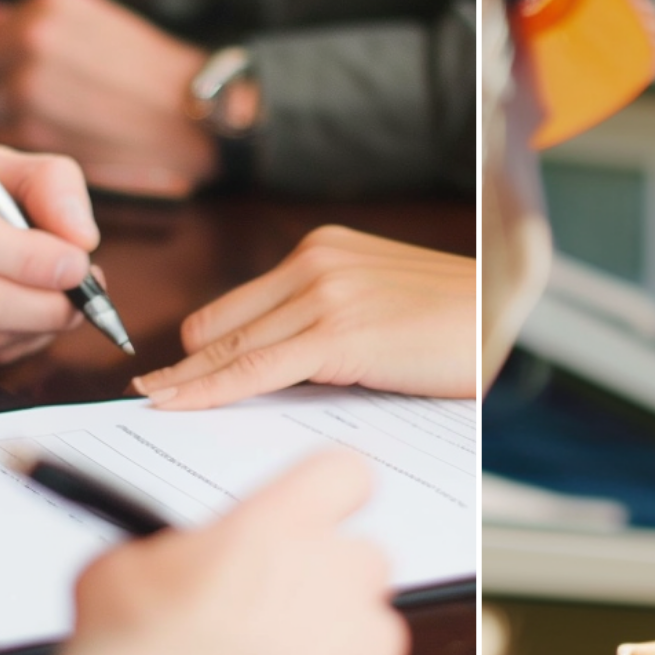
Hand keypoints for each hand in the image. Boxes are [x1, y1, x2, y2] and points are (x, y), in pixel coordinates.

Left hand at [0, 0, 215, 198]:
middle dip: (2, 92)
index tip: (32, 85)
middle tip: (42, 113)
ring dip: (9, 122)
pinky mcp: (31, 126)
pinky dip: (24, 145)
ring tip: (53, 130)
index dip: (8, 65)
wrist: (198, 114)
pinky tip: (61, 143)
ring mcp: (27, 79)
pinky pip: (3, 137)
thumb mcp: (98, 24)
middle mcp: (32, 33)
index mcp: (50, 2)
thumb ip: (37, 21)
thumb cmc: (156, 77)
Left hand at [132, 226, 477, 409]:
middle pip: (224, 323)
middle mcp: (314, 263)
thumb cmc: (458, 322)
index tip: (167, 365)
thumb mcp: (381, 308)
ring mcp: (323, 294)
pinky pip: (255, 368)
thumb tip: (283, 367)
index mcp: (323, 251)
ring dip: (187, 379)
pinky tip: (180, 403)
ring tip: (151, 402)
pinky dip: (209, 389)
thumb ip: (329, 324)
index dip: (198, 341)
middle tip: (145, 390)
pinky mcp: (336, 332)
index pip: (239, 304)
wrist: (508, 314)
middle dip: (183, 362)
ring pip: (232, 347)